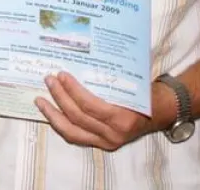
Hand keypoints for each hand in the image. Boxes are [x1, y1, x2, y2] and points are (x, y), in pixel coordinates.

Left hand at [36, 72, 158, 150]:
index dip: (73, 90)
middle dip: (59, 97)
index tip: (61, 75)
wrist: (160, 113)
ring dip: (52, 114)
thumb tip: (79, 56)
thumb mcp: (131, 83)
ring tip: (39, 99)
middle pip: (78, 117)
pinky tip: (49, 112)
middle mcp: (114, 134)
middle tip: (48, 79)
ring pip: (72, 131)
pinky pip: (75, 136)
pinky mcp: (100, 144)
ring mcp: (106, 142)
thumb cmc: (144, 93)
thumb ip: (109, 77)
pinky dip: (60, 124)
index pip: (90, 106)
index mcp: (123, 118)